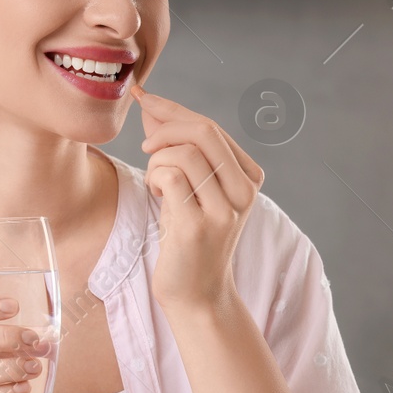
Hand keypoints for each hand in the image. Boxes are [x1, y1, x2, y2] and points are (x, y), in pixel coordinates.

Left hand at [133, 82, 264, 312]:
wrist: (197, 294)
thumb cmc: (189, 238)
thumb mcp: (190, 187)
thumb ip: (175, 145)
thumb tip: (150, 102)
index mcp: (249, 176)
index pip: (210, 126)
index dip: (172, 108)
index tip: (143, 98)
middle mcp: (244, 191)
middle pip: (202, 131)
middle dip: (164, 128)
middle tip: (145, 147)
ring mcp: (225, 210)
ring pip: (183, 154)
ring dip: (157, 161)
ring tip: (157, 184)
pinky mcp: (199, 226)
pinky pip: (170, 177)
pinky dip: (155, 178)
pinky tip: (158, 195)